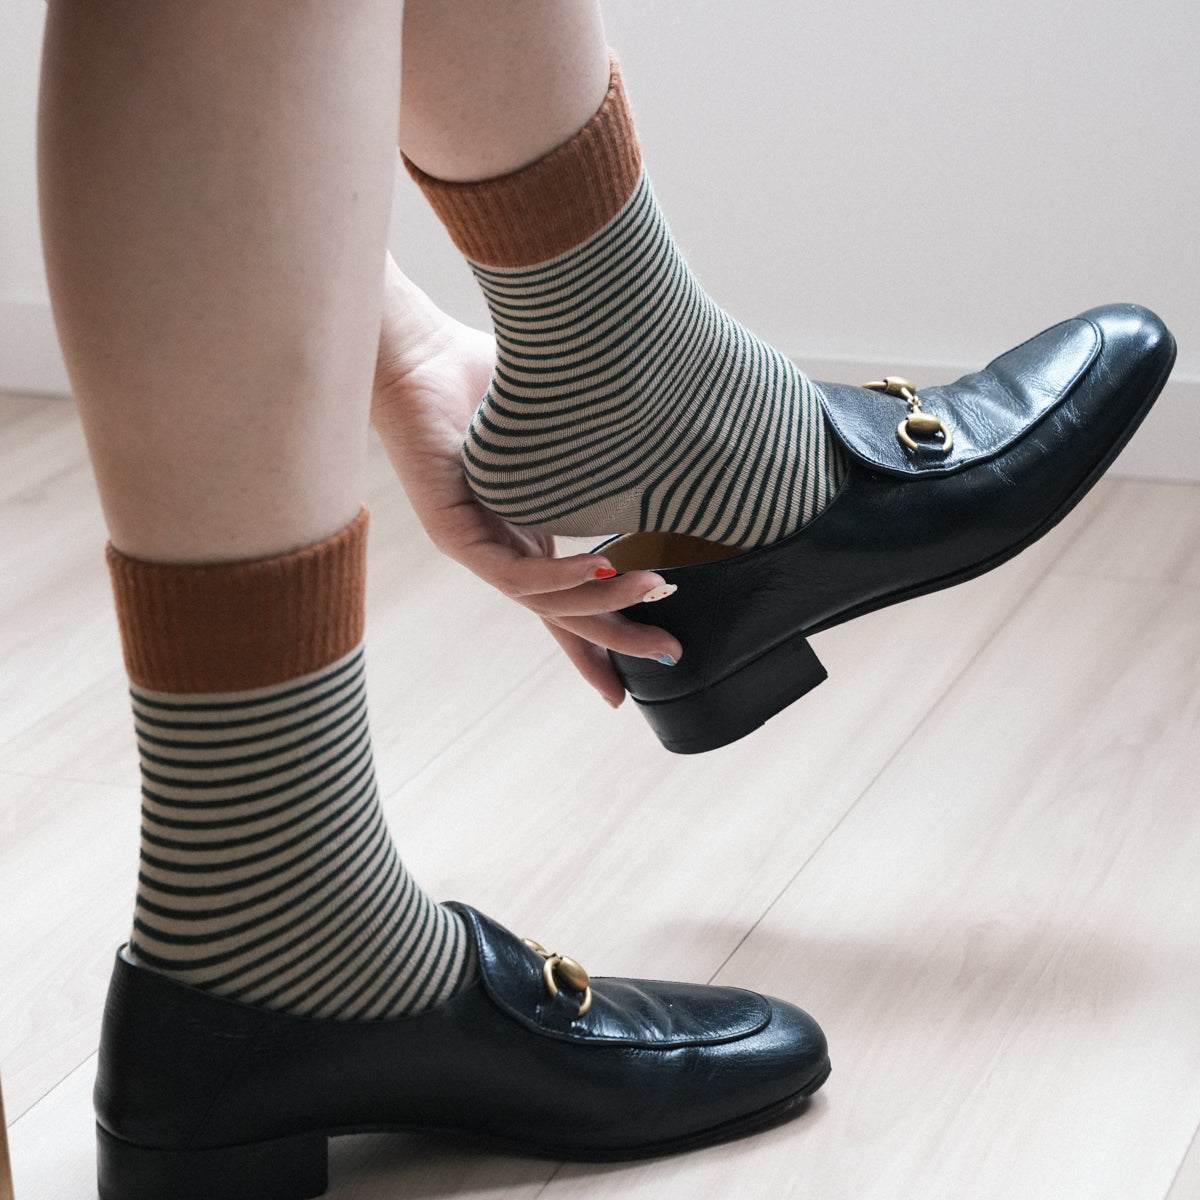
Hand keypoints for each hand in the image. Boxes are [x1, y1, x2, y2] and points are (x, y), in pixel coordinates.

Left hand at [370, 257, 680, 705]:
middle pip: (568, 613)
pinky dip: (559, 576)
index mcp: (531, 531)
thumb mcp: (567, 428)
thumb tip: (674, 450)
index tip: (660, 662)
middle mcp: (506, 548)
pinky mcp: (451, 536)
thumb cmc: (490, 379)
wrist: (419, 352)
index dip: (613, 633)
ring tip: (653, 590)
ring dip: (603, 602)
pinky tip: (599, 568)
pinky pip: (511, 573)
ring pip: (545, 600)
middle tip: (673, 653)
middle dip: (621, 639)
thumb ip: (606, 453)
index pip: (575, 597)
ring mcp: (478, 548)